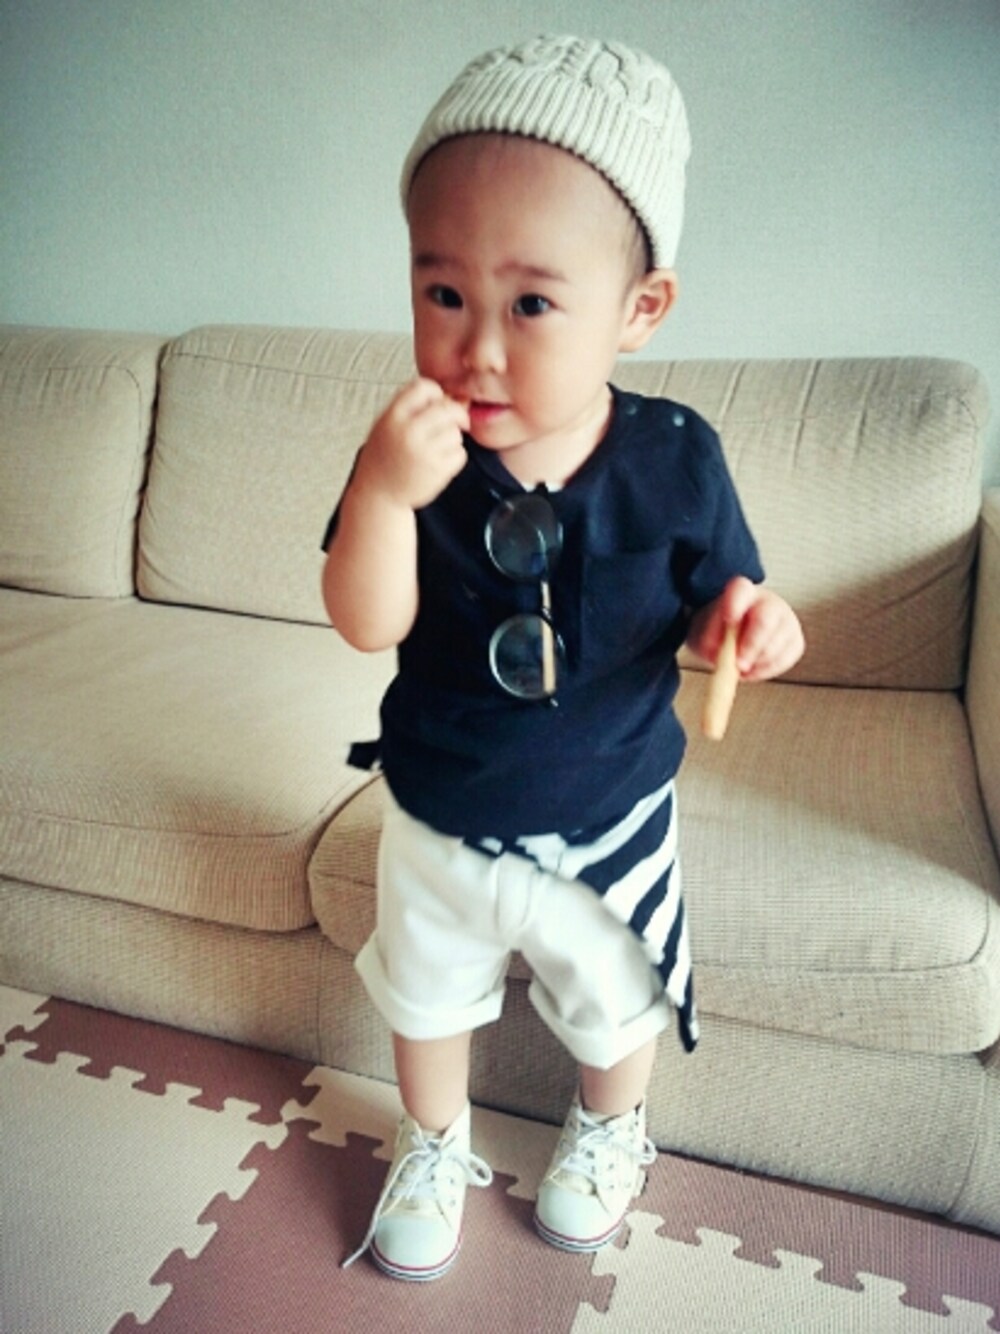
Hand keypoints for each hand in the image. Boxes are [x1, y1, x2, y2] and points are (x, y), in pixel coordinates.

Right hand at [354, 378, 468, 510]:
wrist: (378, 494)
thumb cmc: (385, 457)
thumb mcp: (387, 424)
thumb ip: (414, 409)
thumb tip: (455, 398)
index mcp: (393, 417)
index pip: (423, 387)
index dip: (436, 392)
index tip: (439, 401)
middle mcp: (407, 432)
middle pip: (447, 409)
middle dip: (456, 414)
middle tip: (457, 422)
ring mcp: (423, 453)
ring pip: (455, 432)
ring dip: (452, 438)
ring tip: (437, 447)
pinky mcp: (436, 471)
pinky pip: (460, 454)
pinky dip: (455, 456)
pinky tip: (440, 461)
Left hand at [688, 577, 804, 681]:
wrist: (738, 633)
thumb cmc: (722, 629)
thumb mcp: (705, 629)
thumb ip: (708, 637)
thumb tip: (716, 652)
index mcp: (743, 591)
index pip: (740, 590)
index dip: (734, 604)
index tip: (728, 619)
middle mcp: (769, 602)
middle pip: (765, 621)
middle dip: (750, 646)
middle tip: (738, 664)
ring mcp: (787, 621)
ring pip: (776, 645)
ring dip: (755, 663)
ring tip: (739, 668)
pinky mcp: (795, 642)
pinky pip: (784, 660)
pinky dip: (766, 671)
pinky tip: (752, 670)